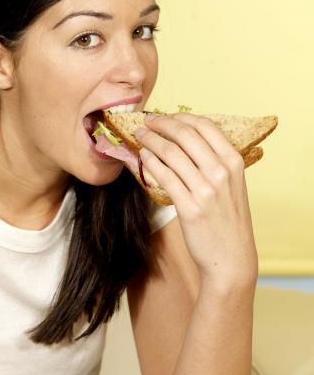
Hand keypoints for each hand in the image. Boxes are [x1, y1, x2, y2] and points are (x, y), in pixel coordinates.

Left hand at [136, 113, 257, 284]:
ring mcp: (206, 190)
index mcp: (234, 162)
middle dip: (161, 124)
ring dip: (151, 140)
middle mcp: (222, 172)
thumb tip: (185, 140)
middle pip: (185, 135)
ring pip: (171, 153)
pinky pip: (164, 177)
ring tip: (139, 136)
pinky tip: (143, 157)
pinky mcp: (190, 207)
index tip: (165, 116)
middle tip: (146, 121)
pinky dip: (151, 162)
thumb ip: (215, 162)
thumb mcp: (232, 185)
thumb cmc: (227, 221)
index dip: (181, 117)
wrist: (231, 257)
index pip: (205, 126)